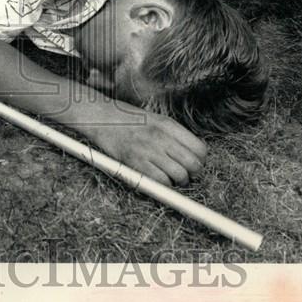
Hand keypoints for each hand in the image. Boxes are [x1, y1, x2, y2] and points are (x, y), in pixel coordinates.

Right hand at [90, 110, 206, 186]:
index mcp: (168, 125)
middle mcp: (162, 137)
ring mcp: (149, 150)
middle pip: (193, 164)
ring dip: (179, 182)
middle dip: (193, 174)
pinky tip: (159, 180)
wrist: (101, 117)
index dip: (201, 160)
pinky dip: (164, 185)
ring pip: (180, 175)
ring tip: (173, 179)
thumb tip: (192, 153)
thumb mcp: (156, 119)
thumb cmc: (128, 119)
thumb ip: (174, 135)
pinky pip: (161, 181)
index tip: (195, 163)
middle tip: (186, 174)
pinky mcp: (136, 162)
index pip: (200, 148)